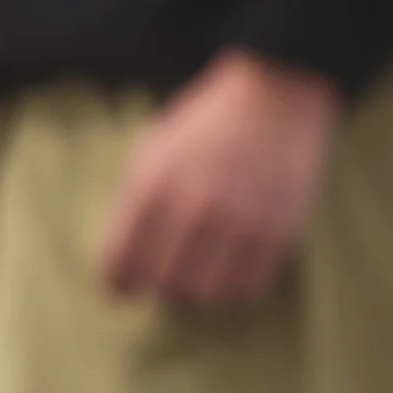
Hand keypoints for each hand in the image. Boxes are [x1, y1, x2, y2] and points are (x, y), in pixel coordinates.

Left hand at [99, 51, 340, 308]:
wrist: (273, 97)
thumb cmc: (204, 126)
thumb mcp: (152, 151)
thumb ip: (132, 204)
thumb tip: (119, 263)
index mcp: (153, 185)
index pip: (120, 262)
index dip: (116, 282)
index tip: (121, 286)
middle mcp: (195, 208)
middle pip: (161, 285)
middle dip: (156, 286)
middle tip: (162, 276)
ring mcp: (239, 223)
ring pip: (204, 296)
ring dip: (195, 292)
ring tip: (196, 273)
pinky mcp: (277, 233)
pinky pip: (246, 289)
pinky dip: (232, 288)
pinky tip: (228, 269)